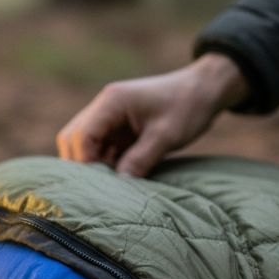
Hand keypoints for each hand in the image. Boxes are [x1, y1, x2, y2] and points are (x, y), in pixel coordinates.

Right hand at [56, 53, 249, 176]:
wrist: (205, 89)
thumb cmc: (188, 106)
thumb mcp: (165, 136)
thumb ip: (140, 160)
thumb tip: (118, 188)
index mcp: (112, 101)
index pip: (81, 136)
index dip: (85, 164)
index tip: (99, 187)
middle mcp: (104, 106)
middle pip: (73, 139)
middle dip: (82, 165)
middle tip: (99, 188)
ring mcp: (109, 116)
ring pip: (84, 145)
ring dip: (93, 165)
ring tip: (110, 185)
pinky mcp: (118, 127)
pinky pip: (101, 148)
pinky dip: (105, 164)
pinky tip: (118, 178)